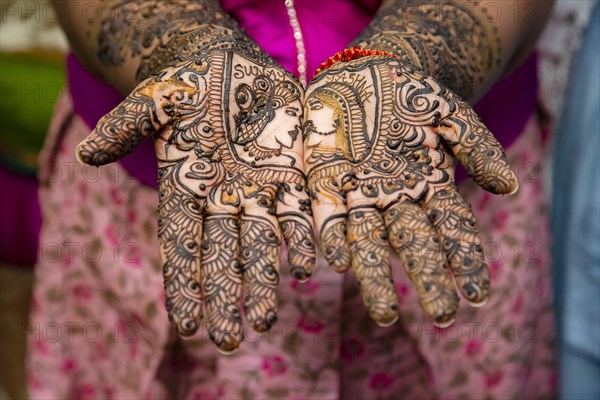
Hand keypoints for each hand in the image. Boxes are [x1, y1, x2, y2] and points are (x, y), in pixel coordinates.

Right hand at [77, 49, 315, 352]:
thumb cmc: (185, 84)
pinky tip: (309, 264)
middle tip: (230, 338)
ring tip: (266, 317)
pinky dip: (302, 237)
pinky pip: (297, 211)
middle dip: (224, 296)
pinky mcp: (289, 174)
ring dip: (264, 279)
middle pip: (222, 255)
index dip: (183, 283)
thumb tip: (86, 156)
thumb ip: (126, 125)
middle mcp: (221, 199)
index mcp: (185, 188)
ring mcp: (257, 190)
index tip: (186, 323)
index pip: (181, 244)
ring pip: (261, 243)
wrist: (230, 67)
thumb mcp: (155, 98)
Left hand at [304, 57, 517, 326]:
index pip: (453, 229)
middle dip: (427, 277)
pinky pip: (329, 215)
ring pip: (369, 241)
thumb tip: (509, 187)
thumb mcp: (449, 112)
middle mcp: (396, 198)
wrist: (360, 73)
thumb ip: (477, 146)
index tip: (477, 295)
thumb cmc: (409, 93)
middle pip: (414, 243)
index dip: (465, 260)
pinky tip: (337, 262)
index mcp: (429, 185)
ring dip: (375, 276)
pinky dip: (333, 237)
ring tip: (383, 314)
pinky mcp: (325, 182)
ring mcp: (359, 193)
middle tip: (440, 316)